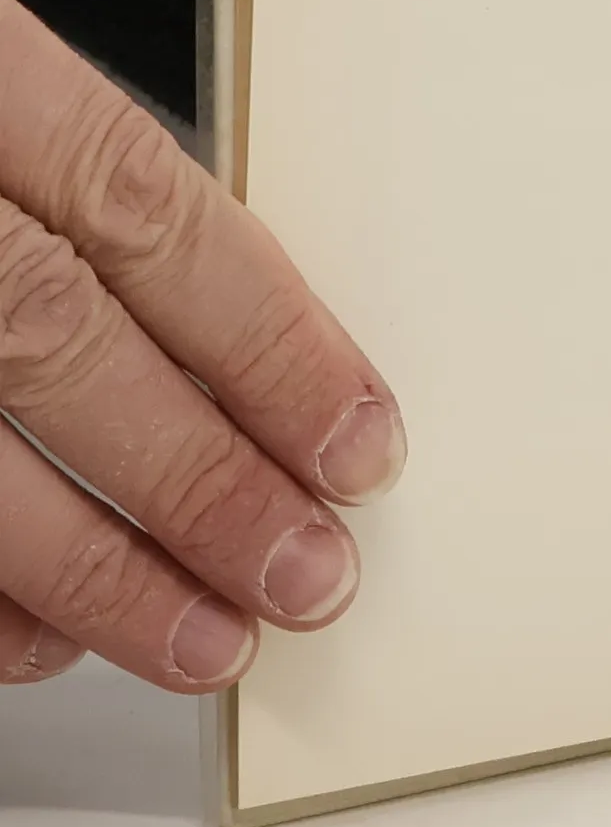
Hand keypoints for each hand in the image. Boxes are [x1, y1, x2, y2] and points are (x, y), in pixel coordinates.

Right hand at [0, 0, 403, 691]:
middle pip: (54, 338)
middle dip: (198, 476)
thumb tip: (239, 341)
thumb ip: (71, 186)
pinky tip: (36, 639)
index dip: (267, 335)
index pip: (143, 205)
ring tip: (207, 638)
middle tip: (309, 573)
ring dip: (91, 569)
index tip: (359, 440)